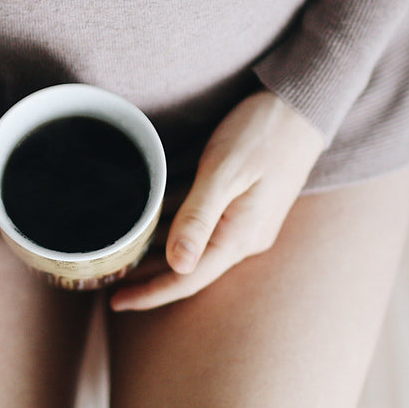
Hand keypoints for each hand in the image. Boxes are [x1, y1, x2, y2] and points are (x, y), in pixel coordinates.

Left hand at [109, 89, 325, 310]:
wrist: (301, 106)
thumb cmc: (264, 133)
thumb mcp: (225, 171)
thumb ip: (199, 217)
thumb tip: (177, 265)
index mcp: (240, 236)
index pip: (188, 278)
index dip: (151, 293)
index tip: (116, 301)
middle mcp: (244, 237)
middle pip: (187, 266)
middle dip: (148, 274)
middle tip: (107, 274)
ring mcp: (244, 221)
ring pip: (192, 243)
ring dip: (157, 248)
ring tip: (120, 249)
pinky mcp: (242, 204)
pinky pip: (201, 223)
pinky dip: (172, 222)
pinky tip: (147, 217)